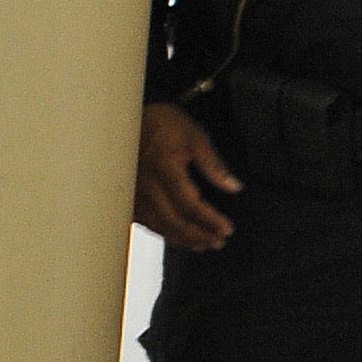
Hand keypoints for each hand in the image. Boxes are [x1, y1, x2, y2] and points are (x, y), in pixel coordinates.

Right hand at [133, 102, 240, 248]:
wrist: (130, 116)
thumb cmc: (165, 124)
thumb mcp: (195, 136)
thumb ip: (214, 164)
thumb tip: (234, 187)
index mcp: (164, 166)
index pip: (190, 204)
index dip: (210, 220)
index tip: (227, 229)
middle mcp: (145, 183)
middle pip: (174, 220)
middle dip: (199, 234)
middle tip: (219, 241)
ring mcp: (133, 191)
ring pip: (158, 225)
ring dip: (183, 239)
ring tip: (204, 245)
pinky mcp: (127, 195)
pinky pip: (145, 221)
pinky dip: (163, 233)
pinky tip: (179, 238)